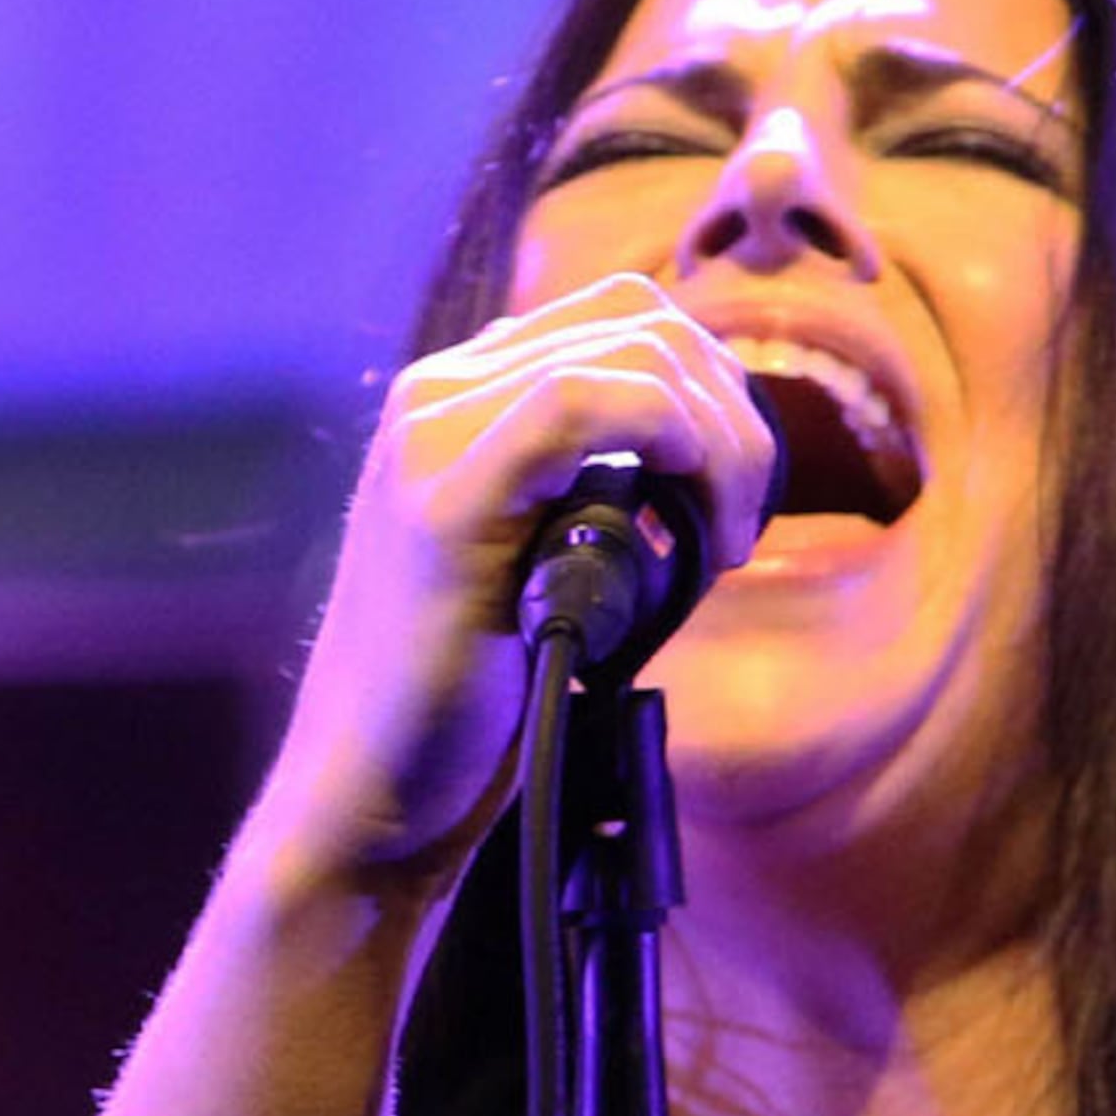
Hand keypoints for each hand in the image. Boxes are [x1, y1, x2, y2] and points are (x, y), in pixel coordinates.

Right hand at [235, 281, 780, 905]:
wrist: (372, 794)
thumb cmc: (472, 709)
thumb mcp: (558, 575)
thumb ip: (611, 504)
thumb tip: (718, 475)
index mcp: (463, 402)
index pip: (624, 324)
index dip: (713, 389)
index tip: (740, 499)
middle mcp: (438, 395)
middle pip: (639, 321)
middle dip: (729, 411)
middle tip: (743, 527)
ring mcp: (431, 437)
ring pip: (629, 352)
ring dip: (719, 440)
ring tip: (728, 543)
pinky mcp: (442, 499)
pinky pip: (577, 406)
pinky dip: (671, 438)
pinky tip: (702, 520)